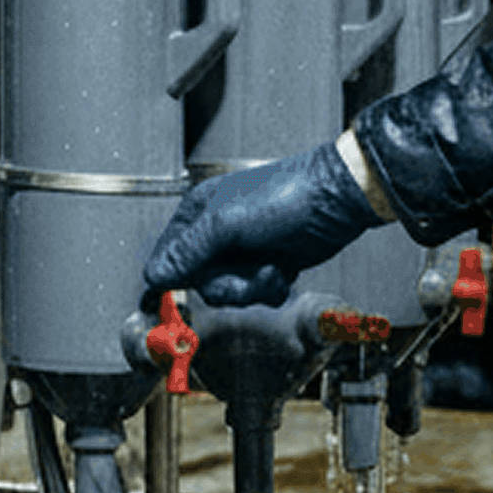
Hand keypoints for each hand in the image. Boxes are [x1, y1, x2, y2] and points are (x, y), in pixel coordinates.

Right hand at [141, 139, 383, 307]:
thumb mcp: (227, 223)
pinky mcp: (267, 263)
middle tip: (248, 273)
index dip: (174, 277)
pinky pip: (256, 293)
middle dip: (228, 285)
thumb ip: (187, 250)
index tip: (178, 294)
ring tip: (272, 268)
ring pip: (230, 292)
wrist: (338, 200)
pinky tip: (284, 270)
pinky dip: (271, 288)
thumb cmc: (285, 197)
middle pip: (201, 282)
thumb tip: (154, 274)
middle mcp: (218, 233)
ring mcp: (244, 251)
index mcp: (199, 212)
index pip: (168, 255)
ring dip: (253, 288)